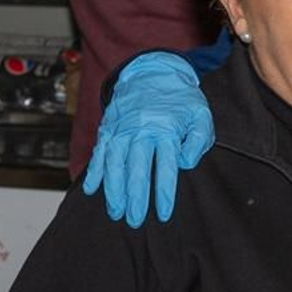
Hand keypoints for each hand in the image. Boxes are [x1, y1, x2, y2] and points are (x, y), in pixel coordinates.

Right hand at [82, 52, 213, 227]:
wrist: (153, 71)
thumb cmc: (180, 98)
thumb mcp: (200, 114)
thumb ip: (198, 139)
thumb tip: (186, 163)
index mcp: (165, 130)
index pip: (165, 167)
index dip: (164, 192)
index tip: (163, 213)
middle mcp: (140, 131)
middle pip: (136, 170)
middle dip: (135, 198)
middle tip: (134, 220)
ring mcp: (121, 129)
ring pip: (114, 164)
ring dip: (113, 190)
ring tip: (115, 211)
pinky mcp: (109, 127)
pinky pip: (99, 152)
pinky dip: (94, 171)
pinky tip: (91, 189)